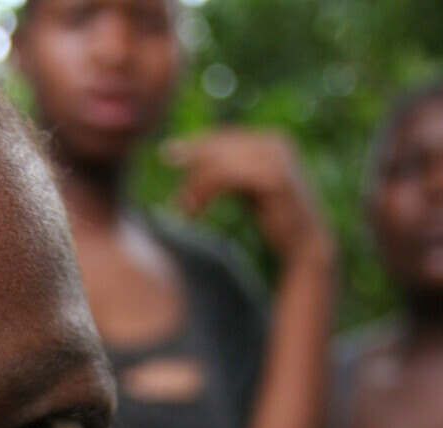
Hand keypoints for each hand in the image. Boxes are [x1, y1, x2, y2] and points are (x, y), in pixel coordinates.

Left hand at [162, 129, 330, 264]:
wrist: (306, 243)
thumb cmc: (275, 218)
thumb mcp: (249, 190)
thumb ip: (232, 173)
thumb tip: (198, 167)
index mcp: (269, 141)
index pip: (224, 137)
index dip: (195, 145)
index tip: (168, 154)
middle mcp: (274, 143)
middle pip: (219, 146)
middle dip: (192, 166)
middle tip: (173, 194)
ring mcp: (276, 159)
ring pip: (220, 163)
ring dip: (196, 186)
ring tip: (183, 209)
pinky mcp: (273, 179)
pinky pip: (228, 177)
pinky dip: (206, 192)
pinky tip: (195, 211)